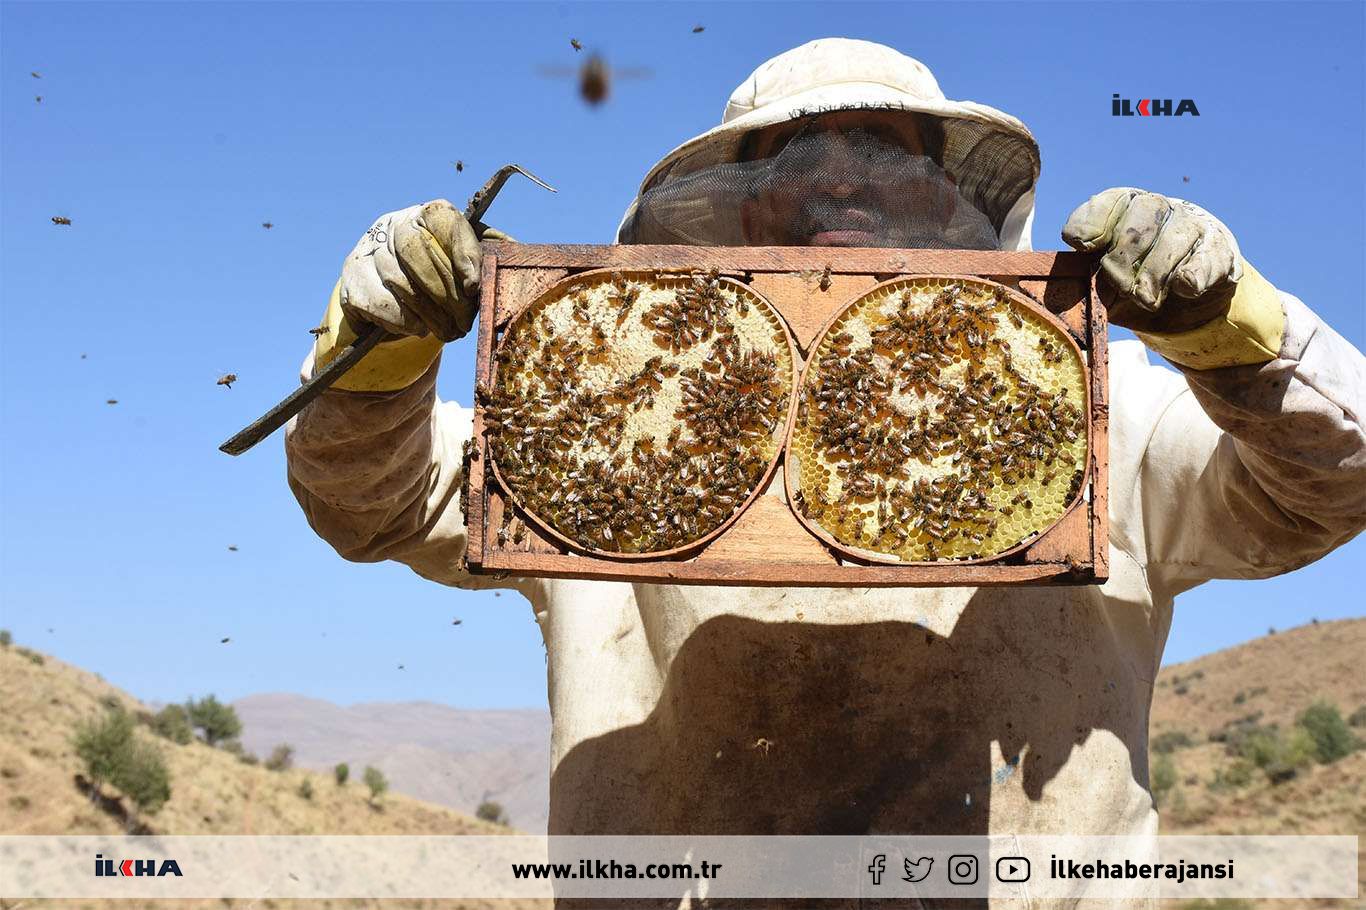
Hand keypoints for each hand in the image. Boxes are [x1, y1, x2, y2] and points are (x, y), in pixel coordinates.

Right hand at [339, 200, 505, 342]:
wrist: (390, 293)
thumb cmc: (439, 272)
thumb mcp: (465, 258)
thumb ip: (489, 253)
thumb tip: (518, 255)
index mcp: (427, 213)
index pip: (444, 220)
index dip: (461, 251)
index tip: (475, 285)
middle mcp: (393, 224)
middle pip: (418, 252)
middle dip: (446, 293)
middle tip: (465, 321)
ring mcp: (367, 249)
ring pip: (399, 280)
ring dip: (429, 312)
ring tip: (449, 332)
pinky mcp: (353, 278)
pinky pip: (378, 301)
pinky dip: (402, 319)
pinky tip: (419, 329)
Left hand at [1062, 188, 1241, 332]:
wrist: (1183, 311)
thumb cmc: (1133, 289)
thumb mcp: (1105, 287)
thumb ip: (1089, 281)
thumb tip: (1067, 286)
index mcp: (1126, 211)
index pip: (1109, 202)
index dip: (1094, 221)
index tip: (1082, 245)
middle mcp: (1161, 209)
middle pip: (1144, 214)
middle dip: (1126, 254)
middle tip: (1121, 287)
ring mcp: (1194, 225)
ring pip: (1177, 234)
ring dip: (1157, 271)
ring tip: (1146, 299)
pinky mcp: (1222, 249)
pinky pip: (1208, 256)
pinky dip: (1194, 273)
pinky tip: (1184, 287)